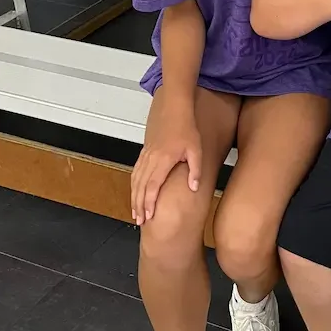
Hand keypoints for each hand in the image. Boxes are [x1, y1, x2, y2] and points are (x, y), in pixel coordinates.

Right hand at [130, 96, 201, 224]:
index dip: (149, 203)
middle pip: (141, 187)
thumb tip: (194, 188)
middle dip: (139, 205)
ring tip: (135, 211)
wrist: (175, 109)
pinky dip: (134, 184)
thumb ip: (195, 170)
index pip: (152, 187)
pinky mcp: (146, 151)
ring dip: (134, 196)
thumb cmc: (187, 128)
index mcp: (163, 160)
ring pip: (136, 180)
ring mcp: (147, 155)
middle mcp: (152, 159)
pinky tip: (135, 191)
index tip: (148, 216)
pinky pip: (136, 171)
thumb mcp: (196, 149)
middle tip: (138, 221)